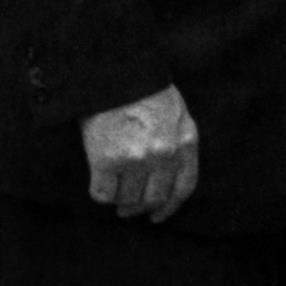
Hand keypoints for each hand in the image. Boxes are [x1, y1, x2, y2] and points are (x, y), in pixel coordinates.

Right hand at [80, 85, 199, 221]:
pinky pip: (103, 194)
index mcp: (186, 140)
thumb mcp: (176, 111)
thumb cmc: (143, 87)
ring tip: (113, 188)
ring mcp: (136, 159)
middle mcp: (164, 154)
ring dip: (120, 199)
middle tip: (127, 208)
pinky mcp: (108, 160)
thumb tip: (165, 175)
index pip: (184, 187)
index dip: (170, 207)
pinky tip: (99, 181)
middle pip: (154, 198)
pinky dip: (100, 192)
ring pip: (128, 199)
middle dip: (140, 206)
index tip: (157, 216)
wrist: (115, 69)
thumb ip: (177, 141)